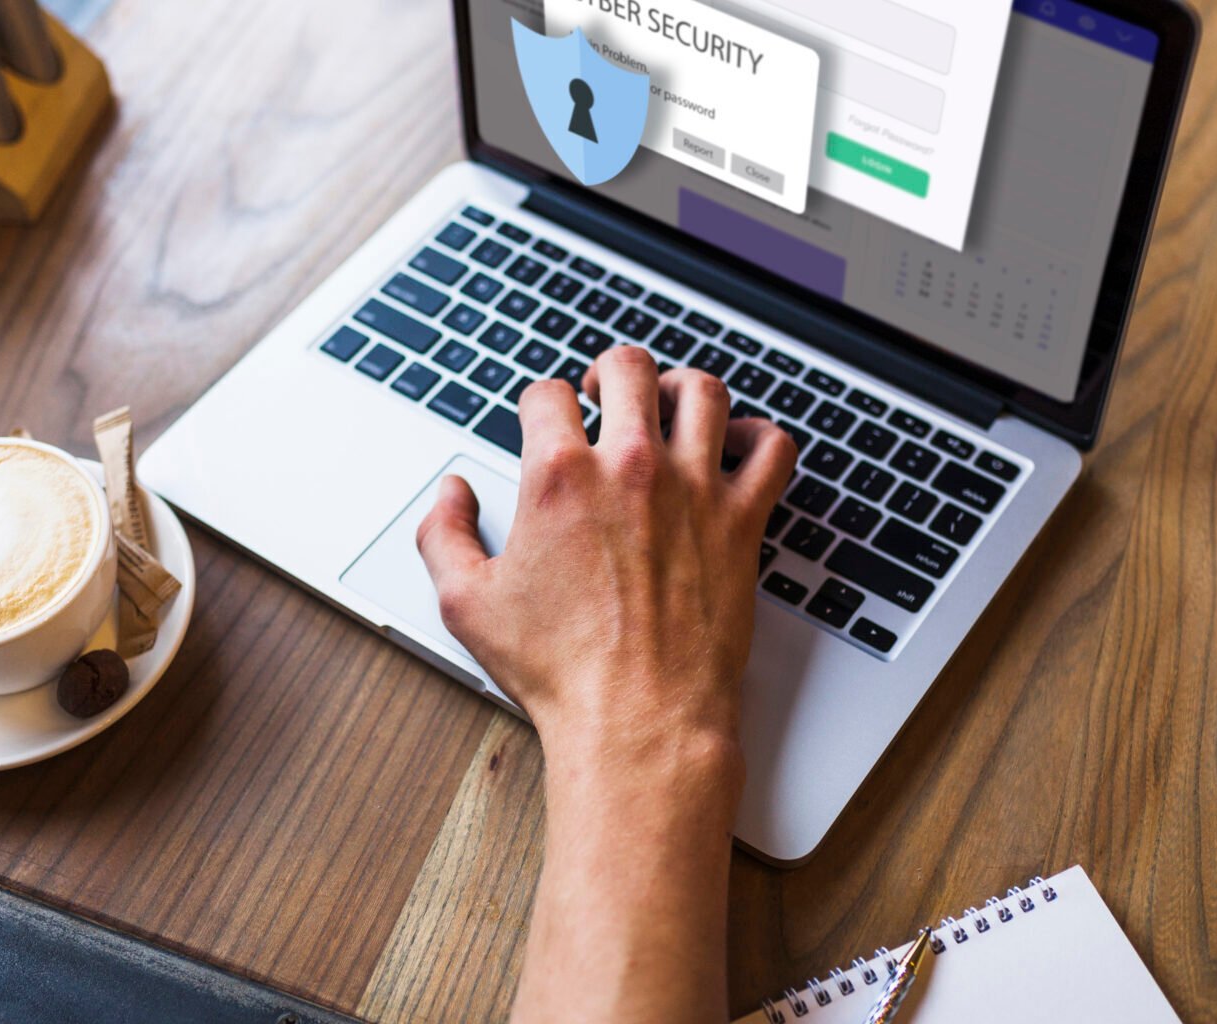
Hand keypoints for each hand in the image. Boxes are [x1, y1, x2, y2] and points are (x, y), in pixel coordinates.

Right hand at [415, 345, 795, 779]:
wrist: (638, 720)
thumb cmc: (560, 671)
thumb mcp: (466, 603)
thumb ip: (443, 534)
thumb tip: (452, 493)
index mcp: (559, 477)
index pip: (546, 395)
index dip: (538, 403)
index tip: (543, 422)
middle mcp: (630, 468)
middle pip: (628, 370)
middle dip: (608, 372)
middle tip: (603, 391)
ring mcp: (694, 490)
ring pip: (704, 392)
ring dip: (682, 386)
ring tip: (669, 402)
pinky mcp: (742, 522)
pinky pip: (773, 450)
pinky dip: (762, 436)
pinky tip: (741, 446)